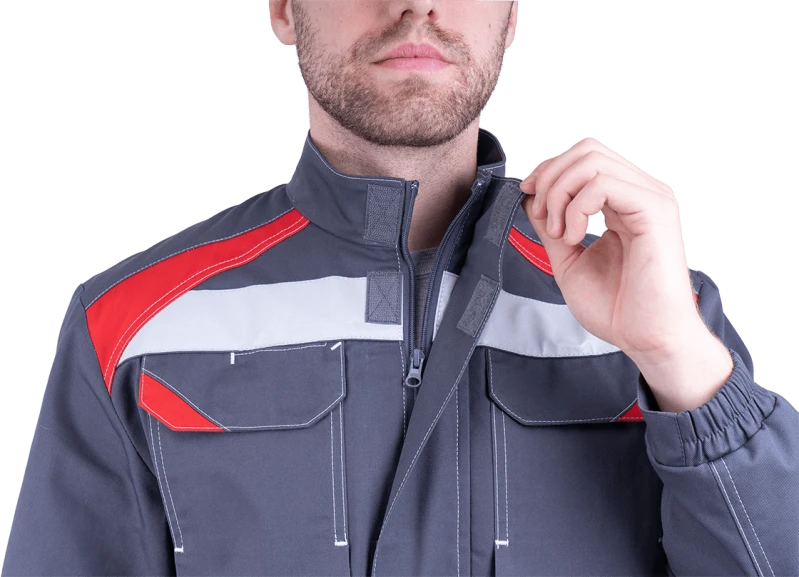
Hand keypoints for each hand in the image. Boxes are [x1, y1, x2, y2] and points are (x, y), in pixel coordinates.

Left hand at [519, 137, 704, 365]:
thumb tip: (530, 197)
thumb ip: (550, 226)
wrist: (645, 338)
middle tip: (542, 216)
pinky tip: (574, 237)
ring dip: (560, 195)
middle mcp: (640, 194)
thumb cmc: (617, 307)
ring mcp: (650, 199)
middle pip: (588, 150)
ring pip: (592, 161)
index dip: (550, 171)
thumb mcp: (568, 259)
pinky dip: (576, 208)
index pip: (585, 159)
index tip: (529, 196)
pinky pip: (603, 184)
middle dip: (551, 178)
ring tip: (560, 234)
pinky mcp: (653, 211)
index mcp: (623, 202)